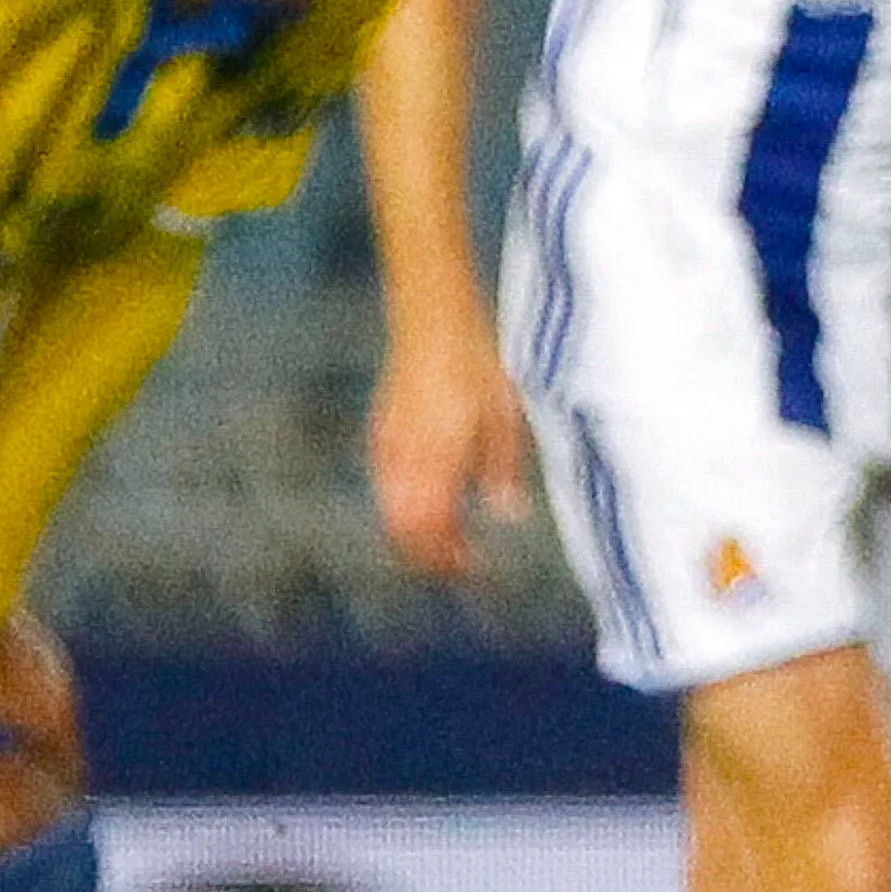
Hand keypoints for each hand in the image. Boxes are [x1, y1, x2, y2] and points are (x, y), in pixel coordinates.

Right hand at [367, 322, 534, 579]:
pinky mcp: (381, 435)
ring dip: (416, 538)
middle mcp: (406, 457)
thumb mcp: (505, 416)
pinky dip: (404, 511)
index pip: (434, 528)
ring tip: (448, 545)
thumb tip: (508, 516)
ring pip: (391, 513)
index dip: (450, 558)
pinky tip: (430, 510)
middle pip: (405, 531)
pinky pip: (385, 489)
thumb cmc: (476, 365)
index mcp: (438, 456)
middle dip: (430, 557)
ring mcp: (388, 447)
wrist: (433, 322)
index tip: (474, 570)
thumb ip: (502, 470)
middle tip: (461, 566)